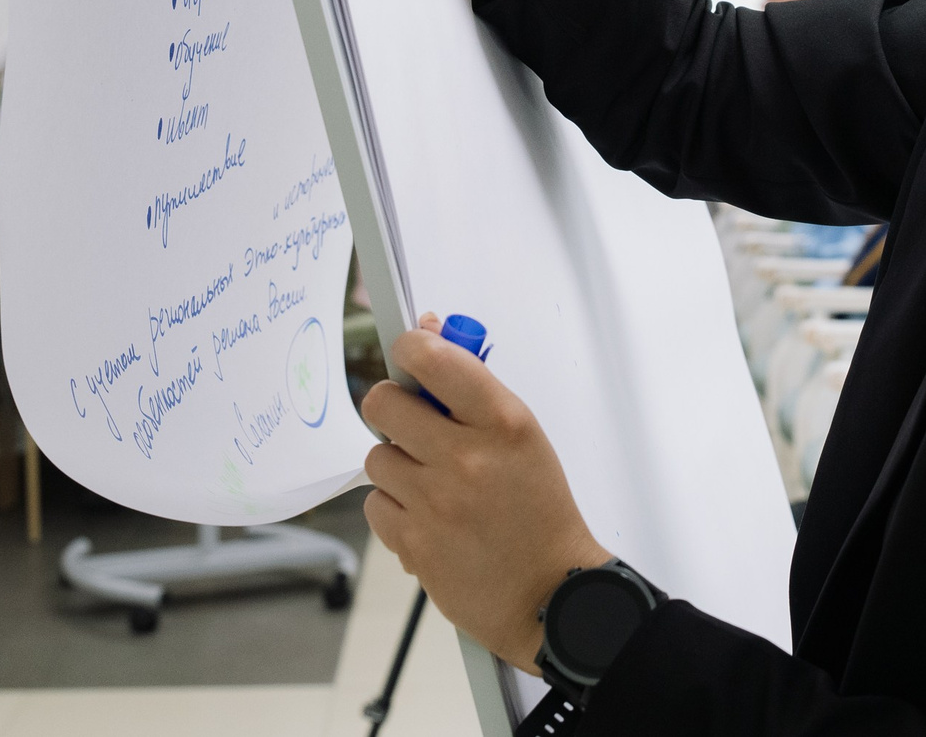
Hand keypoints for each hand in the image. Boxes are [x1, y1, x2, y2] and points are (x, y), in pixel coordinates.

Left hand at [361, 315, 610, 672]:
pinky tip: (425, 516)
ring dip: (396, 465)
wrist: (549, 594)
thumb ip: (472, 389)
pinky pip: (376, 504)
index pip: (434, 359)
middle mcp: (466, 457)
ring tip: (430, 482)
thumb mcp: (522, 438)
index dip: (409, 346)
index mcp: (502, 422)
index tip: (407, 350)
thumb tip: (426, 331)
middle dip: (392, 407)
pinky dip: (394, 508)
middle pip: (383, 402)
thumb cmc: (537, 510)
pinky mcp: (414, 543)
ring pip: (376, 457)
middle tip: (409, 422)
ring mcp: (436, 502)